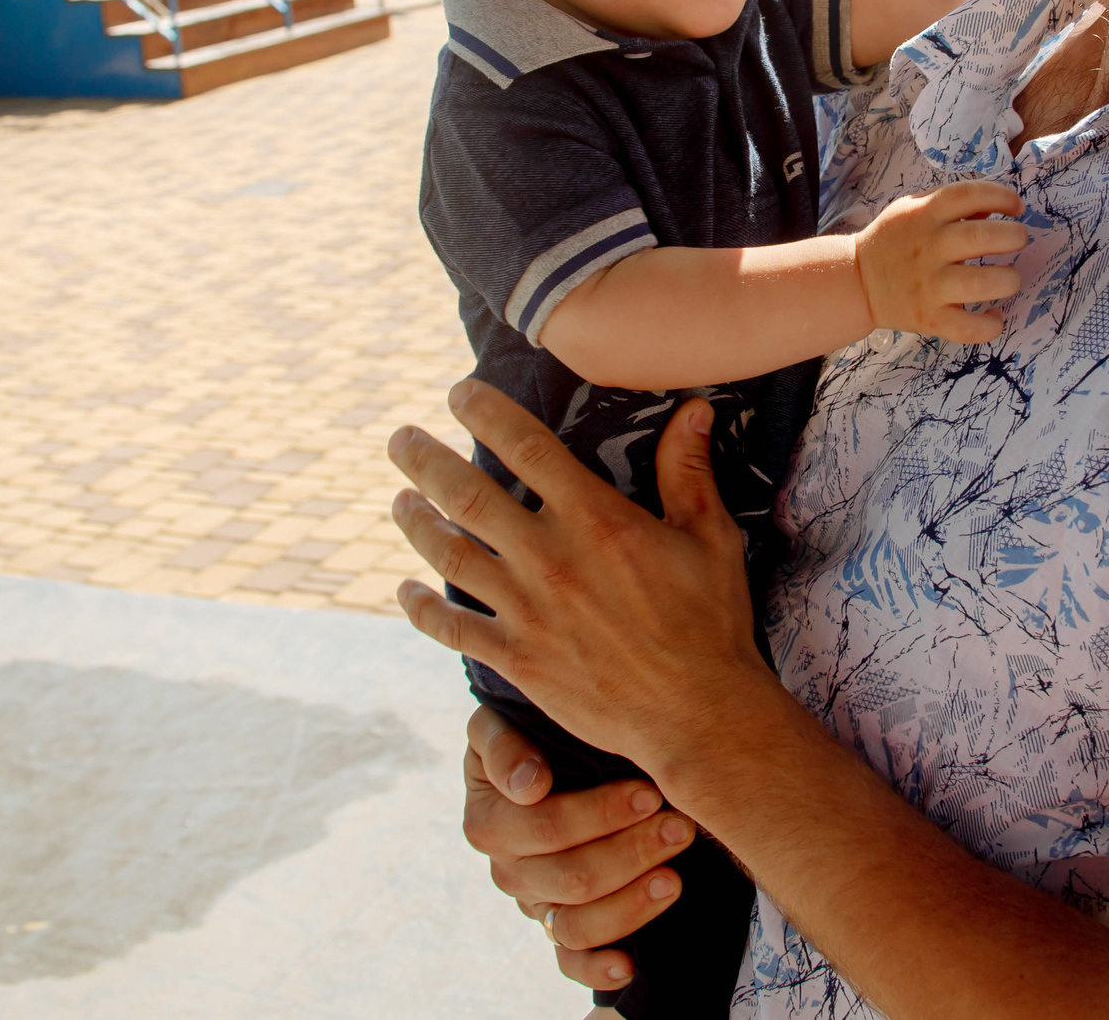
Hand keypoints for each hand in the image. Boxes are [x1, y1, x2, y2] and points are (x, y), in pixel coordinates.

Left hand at [388, 381, 776, 778]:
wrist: (697, 713)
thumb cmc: (709, 622)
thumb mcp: (708, 536)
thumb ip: (687, 470)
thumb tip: (693, 407)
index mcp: (595, 519)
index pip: (526, 447)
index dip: (485, 413)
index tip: (460, 394)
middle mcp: (550, 558)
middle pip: (466, 495)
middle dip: (425, 459)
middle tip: (400, 438)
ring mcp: (527, 610)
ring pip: (449, 555)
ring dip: (415, 523)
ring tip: (399, 500)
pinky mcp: (517, 658)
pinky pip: (452, 628)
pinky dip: (422, 608)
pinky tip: (406, 591)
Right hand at [465, 705, 700, 992]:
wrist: (550, 763)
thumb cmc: (534, 734)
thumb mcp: (503, 723)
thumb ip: (502, 745)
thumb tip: (529, 785)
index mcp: (489, 818)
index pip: (544, 826)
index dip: (599, 814)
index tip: (650, 793)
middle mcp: (509, 869)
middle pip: (569, 877)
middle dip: (631, 852)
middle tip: (680, 826)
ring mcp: (535, 904)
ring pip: (575, 923)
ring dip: (629, 903)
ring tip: (675, 877)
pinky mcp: (559, 931)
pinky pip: (572, 962)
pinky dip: (598, 969)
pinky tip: (629, 965)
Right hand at [854, 181, 1028, 339]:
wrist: (857, 281)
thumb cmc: (893, 240)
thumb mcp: (912, 208)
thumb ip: (950, 203)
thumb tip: (995, 208)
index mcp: (924, 215)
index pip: (969, 194)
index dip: (1002, 197)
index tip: (1016, 207)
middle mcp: (928, 248)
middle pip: (982, 238)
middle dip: (1014, 236)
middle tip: (1019, 240)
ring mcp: (929, 286)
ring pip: (981, 283)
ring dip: (1008, 280)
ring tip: (1010, 278)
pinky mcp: (929, 318)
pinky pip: (968, 328)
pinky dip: (990, 325)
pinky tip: (995, 315)